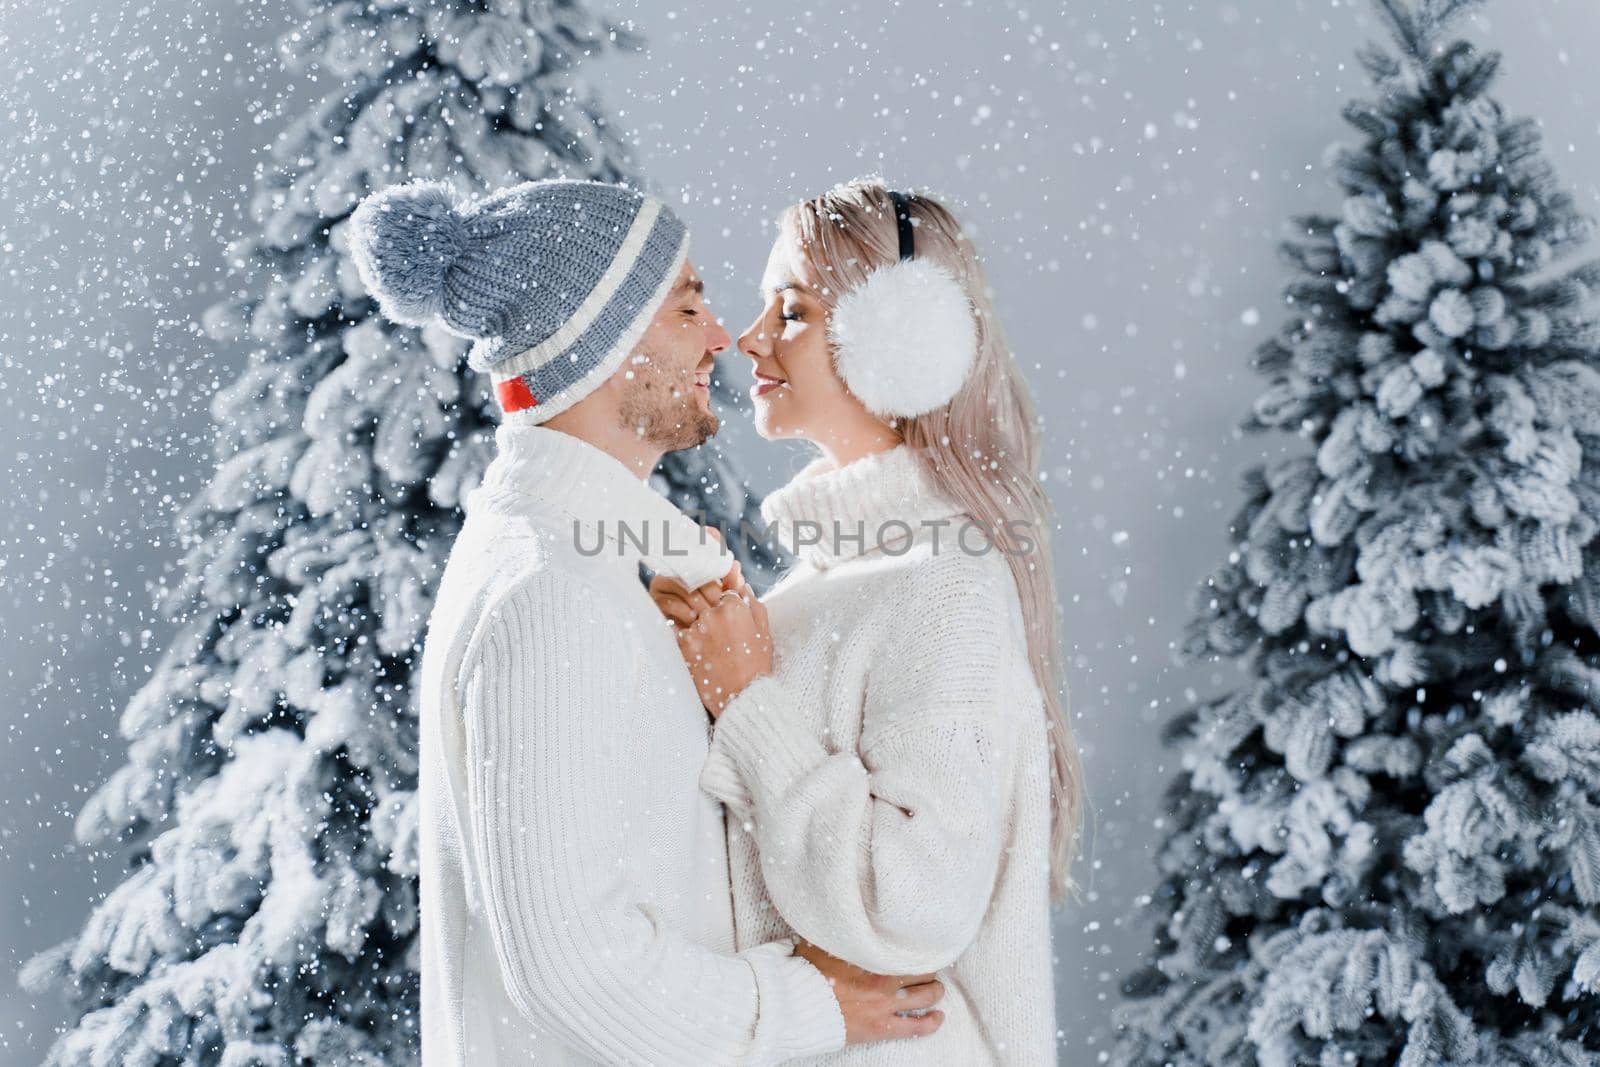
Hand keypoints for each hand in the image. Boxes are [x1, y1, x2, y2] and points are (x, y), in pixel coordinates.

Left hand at [650, 576, 771, 717]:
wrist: (741, 695)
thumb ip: (752, 603)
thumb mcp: (763, 631)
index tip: (723, 607)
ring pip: (688, 610)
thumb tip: (742, 585)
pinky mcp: (683, 644)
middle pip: (702, 594)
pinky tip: (696, 645)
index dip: (723, 598)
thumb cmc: (756, 664)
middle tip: (710, 615)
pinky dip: (684, 633)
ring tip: (704, 632)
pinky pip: (678, 629)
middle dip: (705, 602)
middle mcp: (712, 614)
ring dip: (693, 616)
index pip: (723, 589)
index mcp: (734, 607)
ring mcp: (695, 628)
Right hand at [793, 939, 944, 1044]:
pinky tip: (939, 1017)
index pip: (909, 948)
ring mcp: (886, 1005)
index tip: (920, 945)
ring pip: (927, 996)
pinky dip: (932, 1022)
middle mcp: (885, 979)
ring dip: (935, 991)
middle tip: (928, 967)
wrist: (798, 1007)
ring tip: (936, 988)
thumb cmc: (806, 973)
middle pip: (923, 971)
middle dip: (928, 968)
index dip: (918, 947)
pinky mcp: (882, 1028)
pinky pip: (917, 1028)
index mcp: (873, 956)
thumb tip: (832, 910)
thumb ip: (834, 929)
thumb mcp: (820, 941)